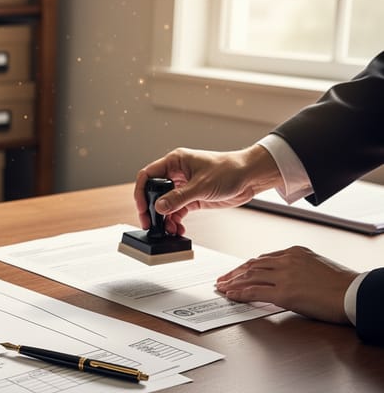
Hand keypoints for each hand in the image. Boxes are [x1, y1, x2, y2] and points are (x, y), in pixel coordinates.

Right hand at [134, 144, 283, 234]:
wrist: (251, 177)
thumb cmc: (230, 170)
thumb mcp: (201, 185)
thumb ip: (178, 197)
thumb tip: (159, 207)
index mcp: (175, 162)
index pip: (148, 175)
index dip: (141, 192)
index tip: (142, 208)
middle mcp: (176, 173)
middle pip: (154, 192)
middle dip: (152, 210)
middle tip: (151, 224)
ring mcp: (184, 187)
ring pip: (165, 205)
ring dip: (165, 219)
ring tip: (168, 230)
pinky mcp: (192, 199)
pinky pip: (177, 212)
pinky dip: (175, 221)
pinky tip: (178, 229)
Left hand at [215, 246, 356, 323]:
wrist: (354, 293)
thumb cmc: (342, 284)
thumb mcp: (317, 266)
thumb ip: (298, 268)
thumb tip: (286, 278)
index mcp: (295, 252)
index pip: (264, 259)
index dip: (247, 266)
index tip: (238, 271)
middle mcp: (287, 261)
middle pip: (252, 265)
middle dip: (235, 273)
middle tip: (222, 279)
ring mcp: (284, 276)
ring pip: (250, 276)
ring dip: (233, 282)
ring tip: (222, 287)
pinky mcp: (284, 293)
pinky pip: (254, 292)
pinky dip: (240, 293)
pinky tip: (231, 295)